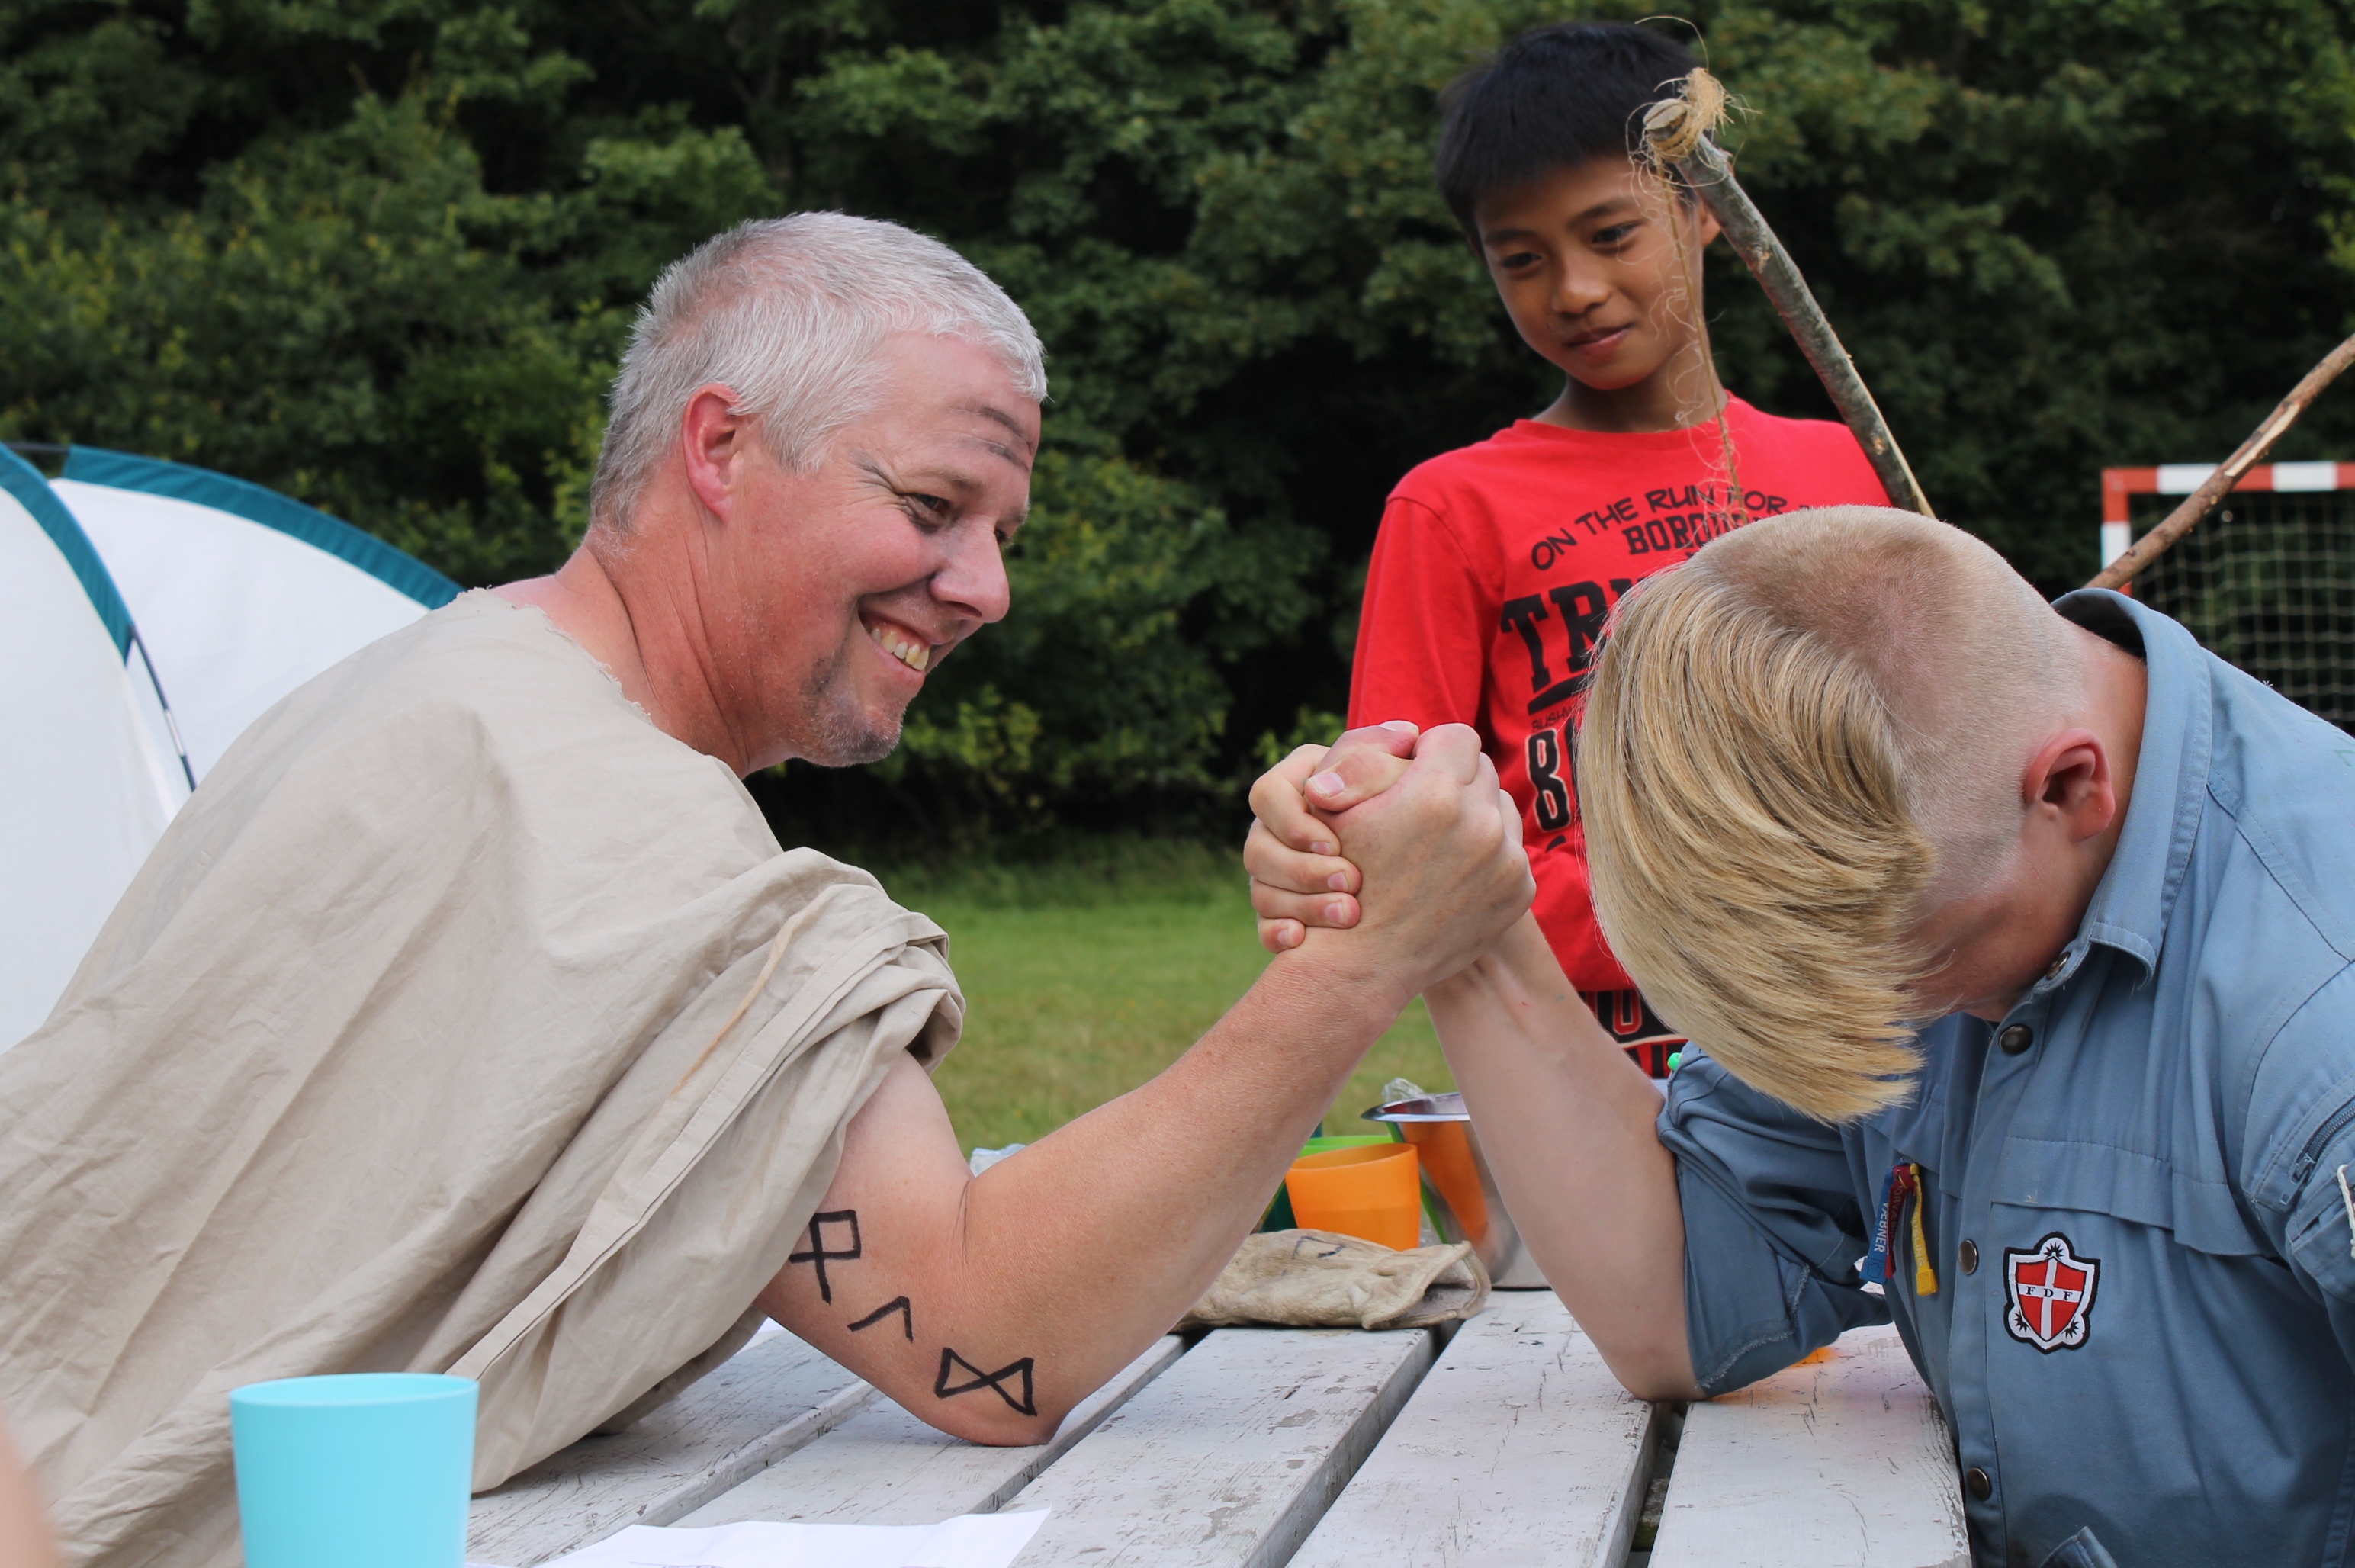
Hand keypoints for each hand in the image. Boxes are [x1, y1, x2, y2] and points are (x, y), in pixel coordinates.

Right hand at [1244, 721, 1420, 951]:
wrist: (1433, 874)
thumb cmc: (1419, 809)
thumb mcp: (1402, 777)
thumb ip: (1383, 758)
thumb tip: (1370, 758)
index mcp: (1298, 785)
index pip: (1267, 795)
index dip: (1295, 822)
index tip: (1336, 844)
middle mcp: (1281, 828)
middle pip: (1257, 849)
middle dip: (1301, 870)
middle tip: (1350, 881)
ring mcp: (1280, 873)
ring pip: (1261, 891)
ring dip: (1302, 904)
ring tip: (1349, 914)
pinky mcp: (1287, 912)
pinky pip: (1266, 926)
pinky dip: (1279, 934)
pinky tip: (1304, 940)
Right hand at [1281, 725, 1533, 1002]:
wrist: (1367, 960)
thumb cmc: (1343, 875)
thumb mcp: (1340, 808)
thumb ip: (1375, 757)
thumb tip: (1411, 732)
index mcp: (1436, 792)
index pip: (1458, 736)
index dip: (1432, 749)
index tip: (1414, 770)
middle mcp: (1480, 822)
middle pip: (1482, 769)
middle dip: (1455, 780)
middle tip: (1423, 806)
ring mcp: (1506, 859)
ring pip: (1500, 808)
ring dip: (1475, 815)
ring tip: (1438, 841)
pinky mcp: (1520, 890)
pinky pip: (1511, 849)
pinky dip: (1488, 855)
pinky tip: (1453, 873)